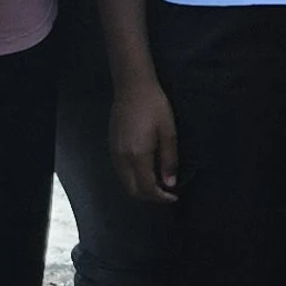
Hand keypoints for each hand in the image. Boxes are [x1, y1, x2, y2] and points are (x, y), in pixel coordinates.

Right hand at [111, 70, 177, 203]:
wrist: (132, 87)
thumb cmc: (154, 106)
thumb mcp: (168, 132)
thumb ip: (169, 160)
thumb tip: (170, 183)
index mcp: (138, 155)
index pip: (147, 188)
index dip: (161, 197)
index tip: (174, 196)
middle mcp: (122, 158)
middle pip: (133, 190)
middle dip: (150, 197)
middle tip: (166, 194)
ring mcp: (114, 153)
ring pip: (125, 182)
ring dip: (140, 189)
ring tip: (157, 184)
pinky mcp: (111, 146)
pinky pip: (121, 172)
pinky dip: (133, 179)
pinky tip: (145, 171)